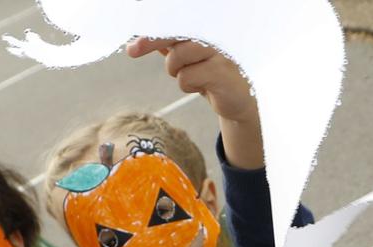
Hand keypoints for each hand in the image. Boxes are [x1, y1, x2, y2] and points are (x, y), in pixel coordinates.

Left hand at [129, 38, 260, 167]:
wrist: (240, 98)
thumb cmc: (213, 73)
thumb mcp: (190, 57)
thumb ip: (171, 44)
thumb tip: (140, 38)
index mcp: (207, 28)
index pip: (176, 22)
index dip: (155, 29)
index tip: (134, 38)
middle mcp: (214, 34)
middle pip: (174, 33)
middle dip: (151, 42)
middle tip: (132, 50)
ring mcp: (219, 51)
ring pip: (177, 57)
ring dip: (176, 71)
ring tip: (193, 77)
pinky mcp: (222, 71)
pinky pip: (186, 77)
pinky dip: (188, 85)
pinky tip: (203, 87)